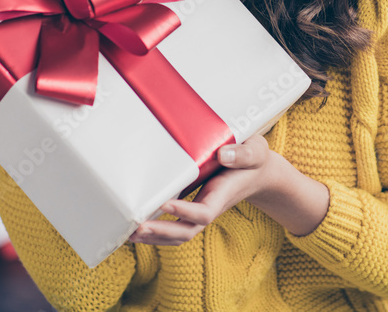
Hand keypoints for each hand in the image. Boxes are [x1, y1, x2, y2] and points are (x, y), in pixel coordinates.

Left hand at [128, 134, 329, 245]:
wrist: (257, 173)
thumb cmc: (253, 160)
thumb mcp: (256, 151)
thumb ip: (244, 154)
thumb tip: (223, 155)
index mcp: (223, 194)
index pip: (204, 211)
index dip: (185, 211)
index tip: (166, 204)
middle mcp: (210, 207)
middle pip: (186, 231)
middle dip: (161, 232)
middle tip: (136, 228)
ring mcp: (201, 211)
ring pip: (178, 234)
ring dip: (154, 237)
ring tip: (129, 233)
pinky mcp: (193, 209)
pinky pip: (174, 227)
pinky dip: (156, 232)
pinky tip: (136, 229)